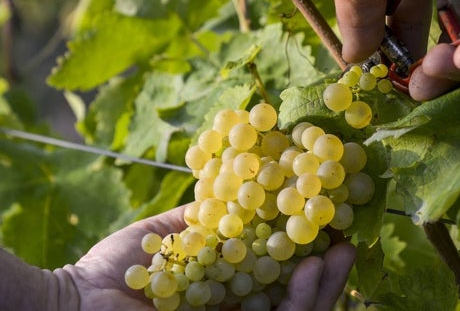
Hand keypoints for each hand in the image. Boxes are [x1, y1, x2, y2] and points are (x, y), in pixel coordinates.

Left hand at [61, 206, 355, 309]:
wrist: (76, 304)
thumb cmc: (113, 271)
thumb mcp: (168, 237)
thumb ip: (204, 221)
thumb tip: (239, 193)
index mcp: (221, 295)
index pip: (275, 279)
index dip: (303, 254)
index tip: (326, 222)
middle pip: (292, 300)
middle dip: (324, 273)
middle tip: (350, 240)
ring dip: (322, 287)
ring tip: (341, 251)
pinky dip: (298, 302)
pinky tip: (308, 270)